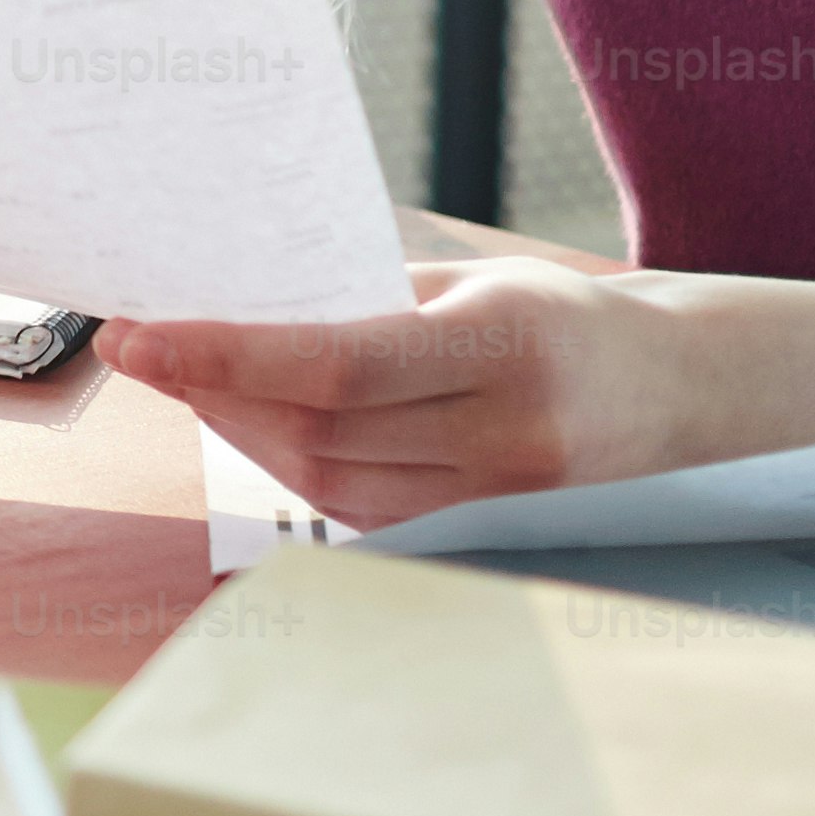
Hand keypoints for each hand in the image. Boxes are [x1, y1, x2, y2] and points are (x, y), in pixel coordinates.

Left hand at [97, 256, 695, 521]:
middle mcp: (506, 433)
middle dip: (211, 390)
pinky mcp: (480, 534)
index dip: (223, 357)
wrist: (679, 397)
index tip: (136, 336)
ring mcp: (498, 498)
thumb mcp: (473, 281)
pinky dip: (289, 465)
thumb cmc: (560, 319)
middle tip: (146, 346)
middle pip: (315, 429)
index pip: (334, 365)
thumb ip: (362, 298)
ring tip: (190, 379)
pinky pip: (355, 508)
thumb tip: (232, 304)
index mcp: (505, 344)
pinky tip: (257, 423)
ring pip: (323, 479)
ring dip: (237, 429)